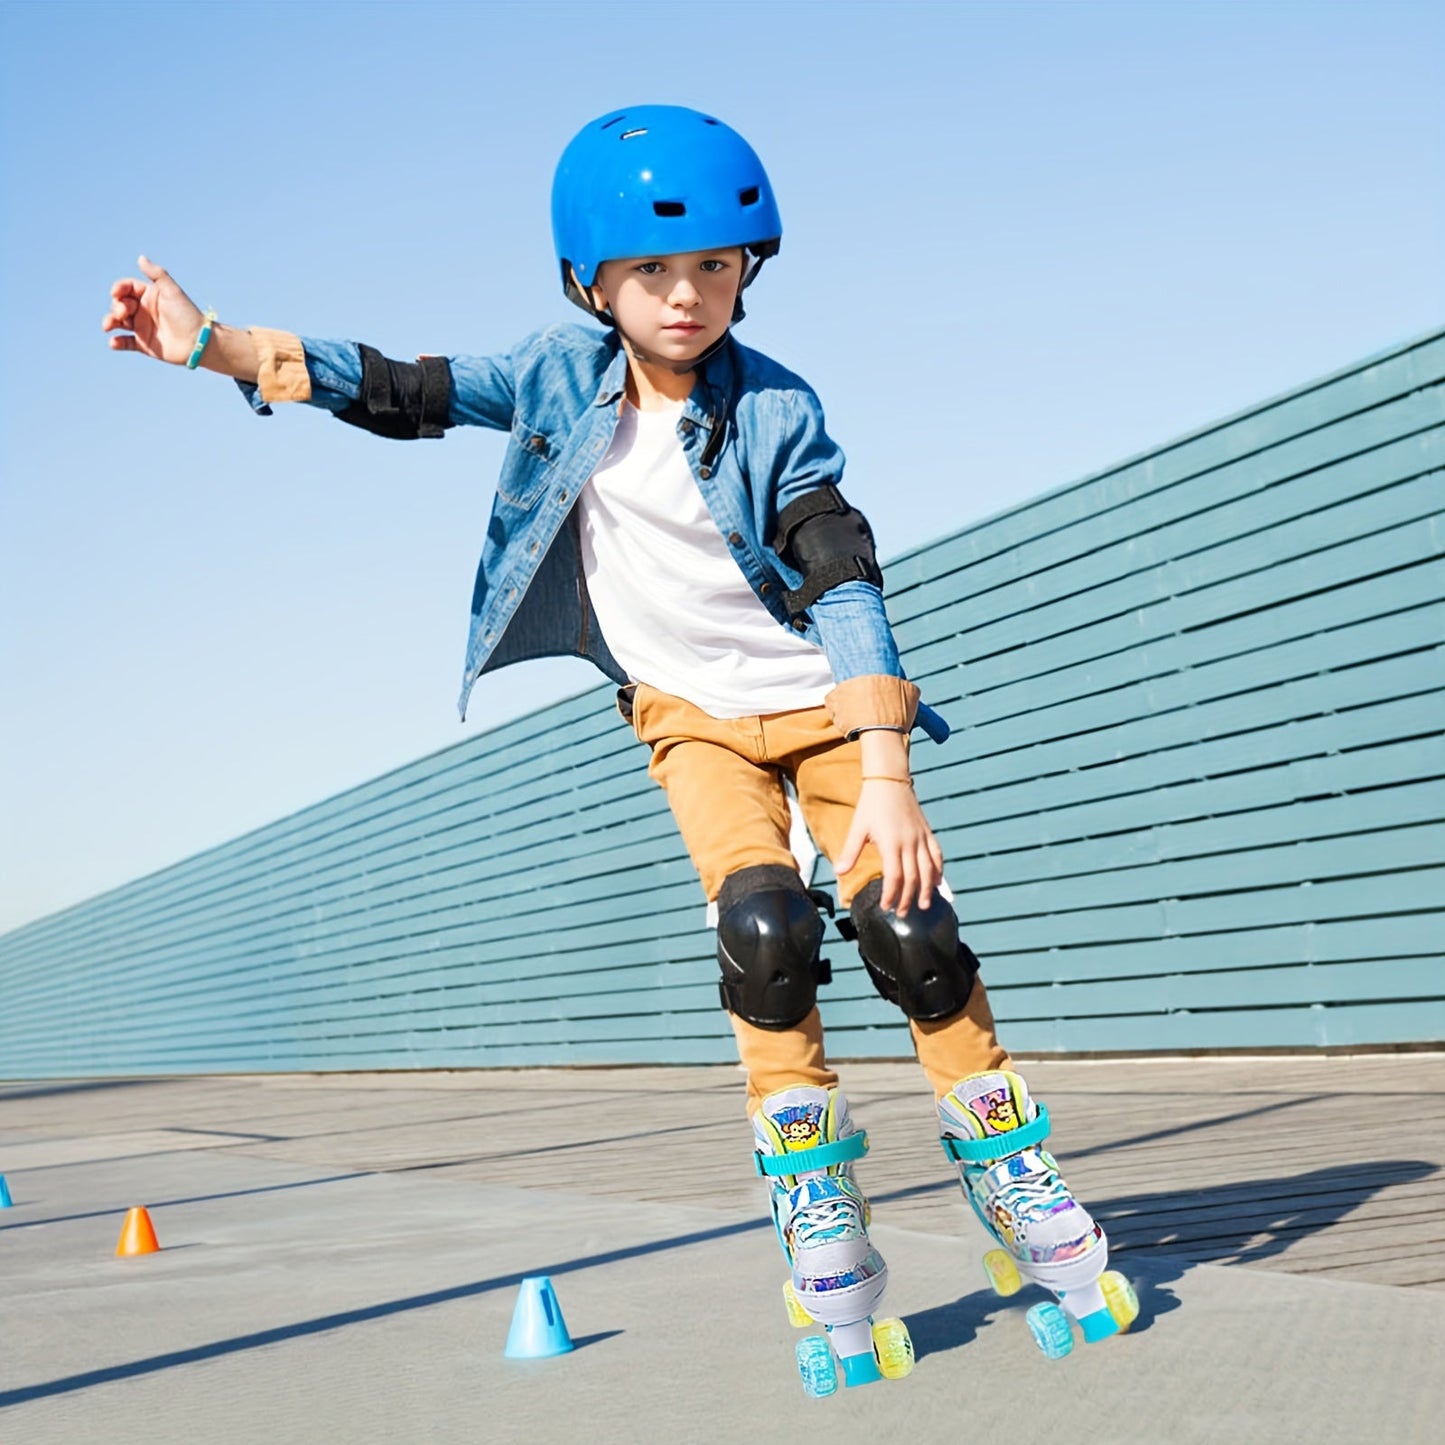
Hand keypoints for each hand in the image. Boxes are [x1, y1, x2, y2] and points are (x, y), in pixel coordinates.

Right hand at [102, 256, 207, 364]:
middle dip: (116, 307)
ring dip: (110, 322)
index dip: (118, 289)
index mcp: (149, 295)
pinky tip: (114, 342)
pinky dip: (116, 343)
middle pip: (120, 304)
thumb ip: (157, 274)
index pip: (127, 288)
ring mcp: (142, 327)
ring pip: (118, 322)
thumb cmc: (187, 314)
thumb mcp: (172, 291)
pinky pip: (125, 343)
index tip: (116, 293)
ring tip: (108, 326)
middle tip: (123, 313)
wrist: (199, 342)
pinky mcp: (143, 344)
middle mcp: (144, 310)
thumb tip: (140, 258)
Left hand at [835, 779, 945, 915]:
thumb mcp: (857, 828)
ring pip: (929, 869)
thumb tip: (839, 872)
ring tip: (923, 905)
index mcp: (891, 843)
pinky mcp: (927, 832)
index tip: (886, 907)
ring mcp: (921, 837)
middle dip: (908, 898)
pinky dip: (938, 870)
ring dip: (926, 889)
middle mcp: (910, 843)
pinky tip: (936, 882)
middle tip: (902, 913)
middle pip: (913, 878)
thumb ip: (850, 852)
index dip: (892, 895)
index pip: (895, 877)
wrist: (889, 780)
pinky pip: (937, 854)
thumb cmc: (871, 804)